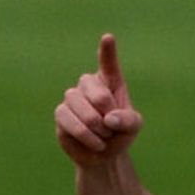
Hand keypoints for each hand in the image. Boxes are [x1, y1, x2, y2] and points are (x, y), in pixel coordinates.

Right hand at [54, 33, 143, 165]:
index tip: (108, 39)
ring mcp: (72, 97)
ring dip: (96, 129)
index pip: (108, 63)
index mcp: (109, 81)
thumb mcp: (133, 127)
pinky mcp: (61, 113)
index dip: (107, 51)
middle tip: (111, 128)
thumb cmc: (119, 135)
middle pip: (98, 94)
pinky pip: (69, 120)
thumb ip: (128, 120)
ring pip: (80, 107)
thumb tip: (109, 119)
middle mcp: (88, 85)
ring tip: (103, 137)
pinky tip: (95, 143)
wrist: (103, 156)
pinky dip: (85, 136)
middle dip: (108, 117)